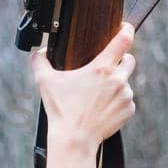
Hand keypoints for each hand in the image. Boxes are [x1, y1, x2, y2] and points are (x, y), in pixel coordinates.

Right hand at [29, 20, 136, 147]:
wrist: (75, 139)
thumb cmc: (61, 110)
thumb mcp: (45, 82)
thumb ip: (39, 60)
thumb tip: (38, 51)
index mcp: (102, 68)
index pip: (123, 40)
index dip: (126, 29)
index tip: (124, 27)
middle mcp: (118, 80)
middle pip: (129, 60)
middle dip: (120, 60)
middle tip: (105, 69)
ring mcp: (126, 96)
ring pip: (126, 82)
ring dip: (116, 85)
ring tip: (97, 96)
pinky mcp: (128, 110)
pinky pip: (127, 101)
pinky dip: (117, 102)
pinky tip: (102, 108)